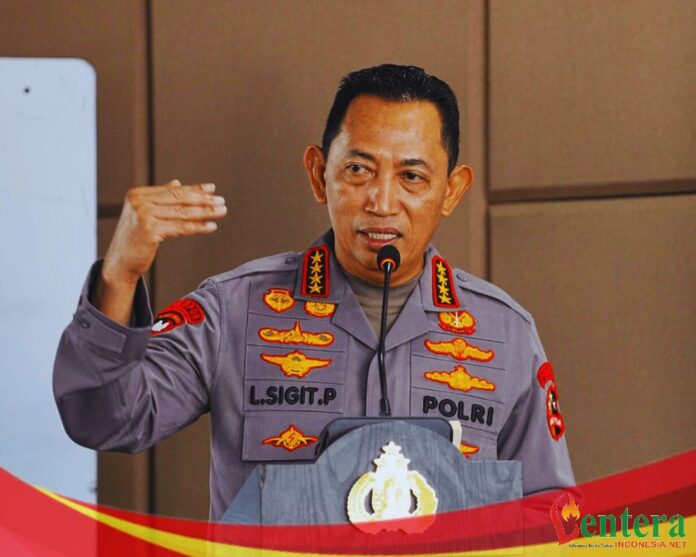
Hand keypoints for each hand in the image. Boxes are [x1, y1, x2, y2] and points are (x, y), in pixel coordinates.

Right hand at [96, 180, 225, 323]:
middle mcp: (139, 202)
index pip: (173, 190)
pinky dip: (198, 227)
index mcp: (138, 194)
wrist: (120, 263)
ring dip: (205, 212)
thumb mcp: (144, 214)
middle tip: (222, 201)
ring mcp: (143, 216)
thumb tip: (177, 182)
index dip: (194, 189)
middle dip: (204, 200)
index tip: (212, 189)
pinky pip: (180, 227)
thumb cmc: (135, 239)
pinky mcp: (150, 231)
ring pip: (182, 213)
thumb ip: (159, 198)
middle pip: (179, 199)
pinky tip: (211, 226)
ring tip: (222, 212)